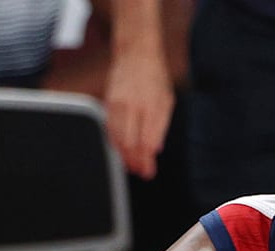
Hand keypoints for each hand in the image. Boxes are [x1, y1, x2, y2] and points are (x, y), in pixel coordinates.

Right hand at [104, 41, 173, 177]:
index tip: (148, 172)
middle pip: (130, 144)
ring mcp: (118, 105)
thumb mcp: (167, 100)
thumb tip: (156, 148)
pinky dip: (115, 142)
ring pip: (117, 138)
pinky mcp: (108, 102)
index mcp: (151, 107)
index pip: (147, 142)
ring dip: (124, 155)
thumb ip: (161, 125)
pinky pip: (109, 128)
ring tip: (131, 166)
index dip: (146, 160)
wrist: (135, 53)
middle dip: (135, 162)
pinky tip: (121, 149)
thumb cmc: (154, 77)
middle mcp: (133, 107)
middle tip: (141, 172)